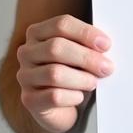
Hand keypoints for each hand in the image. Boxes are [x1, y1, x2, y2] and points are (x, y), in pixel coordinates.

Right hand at [16, 15, 113, 132]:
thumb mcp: (80, 54)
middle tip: (107, 67)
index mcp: (38, 33)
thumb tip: (104, 45)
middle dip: (87, 57)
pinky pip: (54, 96)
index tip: (106, 45)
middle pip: (56, 47)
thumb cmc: (73, 74)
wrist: (61, 107)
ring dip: (81, 79)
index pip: (61, 24)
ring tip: (93, 83)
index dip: (86, 33)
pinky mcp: (29, 99)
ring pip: (55, 73)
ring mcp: (25, 76)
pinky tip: (79, 96)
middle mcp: (27, 52)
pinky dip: (73, 96)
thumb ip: (89, 45)